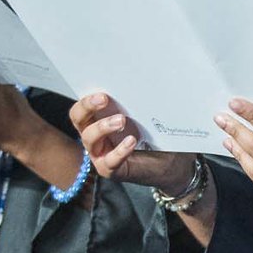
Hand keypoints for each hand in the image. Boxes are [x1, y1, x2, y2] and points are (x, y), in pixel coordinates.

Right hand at [69, 93, 196, 191]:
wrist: (173, 163)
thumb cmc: (156, 137)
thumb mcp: (145, 116)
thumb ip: (135, 103)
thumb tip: (137, 82)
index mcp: (98, 120)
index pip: (82, 108)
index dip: (86, 99)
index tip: (102, 91)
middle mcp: (94, 136)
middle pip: (78, 119)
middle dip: (87, 107)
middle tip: (104, 99)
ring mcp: (100, 153)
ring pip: (89, 138)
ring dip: (103, 126)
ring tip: (122, 120)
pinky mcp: (110, 169)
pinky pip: (109, 160)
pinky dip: (119, 150)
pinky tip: (131, 141)